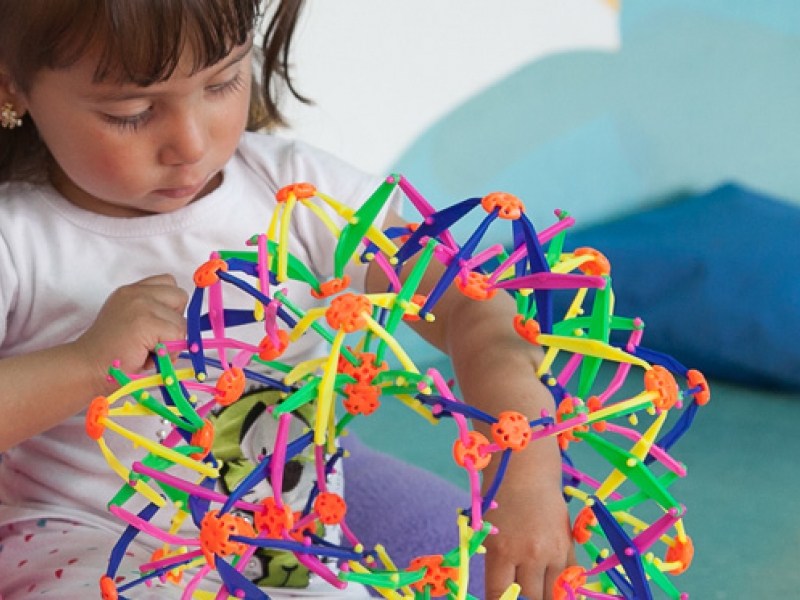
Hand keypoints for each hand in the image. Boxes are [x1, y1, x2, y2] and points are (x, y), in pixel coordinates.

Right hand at [73, 274, 188, 390]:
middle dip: (174, 322)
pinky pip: (177, 336)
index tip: (155, 326)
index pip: (169, 283)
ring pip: (182, 323)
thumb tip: (189, 323)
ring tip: (145, 351)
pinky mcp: (145, 322)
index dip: (170, 307)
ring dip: (171, 343)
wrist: (85, 369)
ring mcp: (140, 304)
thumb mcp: (132, 323)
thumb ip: (154, 313)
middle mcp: (135, 292)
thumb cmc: (111, 354)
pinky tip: (145, 357)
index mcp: (132, 291)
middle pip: (181, 297)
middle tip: (150, 340)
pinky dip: (167, 353)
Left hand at [482, 445, 576, 599]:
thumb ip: (498, 566)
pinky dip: (563, 586)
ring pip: (553, 594)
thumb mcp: (490, 535)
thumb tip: (505, 595)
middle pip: (530, 599)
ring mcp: (553, 552)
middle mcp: (529, 554)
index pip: (499, 595)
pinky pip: (570, 578)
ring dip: (545, 596)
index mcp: (502, 551)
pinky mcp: (569, 546)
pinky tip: (555, 586)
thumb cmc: (501, 503)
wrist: (527, 476)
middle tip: (521, 597)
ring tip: (539, 592)